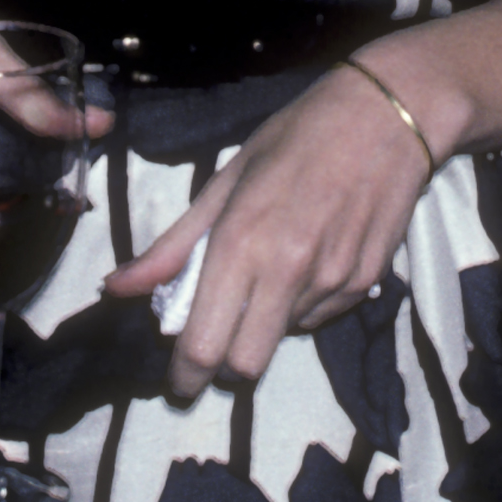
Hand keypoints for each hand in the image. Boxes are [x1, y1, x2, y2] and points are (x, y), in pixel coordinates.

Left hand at [102, 64, 429, 401]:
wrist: (385, 117)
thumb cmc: (294, 137)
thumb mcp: (224, 180)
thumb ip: (172, 245)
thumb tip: (116, 288)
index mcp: (242, 243)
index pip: (206, 344)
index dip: (186, 376)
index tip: (178, 384)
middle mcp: (288, 273)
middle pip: (246, 365)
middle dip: (223, 366)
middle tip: (215, 341)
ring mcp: (333, 283)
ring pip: (284, 337)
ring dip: (265, 322)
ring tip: (270, 266)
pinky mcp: (366, 284)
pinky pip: (319, 316)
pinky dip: (301, 304)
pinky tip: (306, 258)